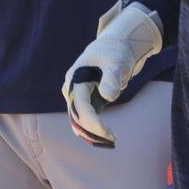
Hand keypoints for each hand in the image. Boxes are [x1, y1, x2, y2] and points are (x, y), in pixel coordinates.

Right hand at [62, 0, 162, 147]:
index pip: (80, 106)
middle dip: (92, 132)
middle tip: (113, 141)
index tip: (107, 133)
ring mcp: (75, 96)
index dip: (91, 122)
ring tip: (112, 141)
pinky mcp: (83, 101)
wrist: (113, 47)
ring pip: (78, 121)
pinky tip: (108, 136)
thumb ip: (112, 78)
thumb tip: (108, 96)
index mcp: (75, 78)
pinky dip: (94, 129)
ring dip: (92, 134)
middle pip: (76, 117)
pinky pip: (85, 119)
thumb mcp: (116, 62)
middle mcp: (71, 88)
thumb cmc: (115, 53)